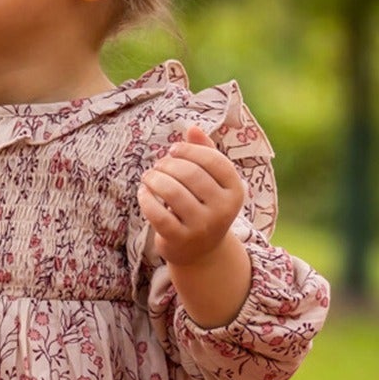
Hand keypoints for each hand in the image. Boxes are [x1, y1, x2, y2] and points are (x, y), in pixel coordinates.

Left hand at [137, 124, 244, 264]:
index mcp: (235, 190)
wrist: (201, 251)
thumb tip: (192, 128)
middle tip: (157, 166)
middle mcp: (223, 210)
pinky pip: (158, 213)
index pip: (213, 159)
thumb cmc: (203, 205)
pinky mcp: (180, 239)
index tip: (173, 150)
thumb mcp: (211, 181)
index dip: (189, 150)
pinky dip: (146, 199)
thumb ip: (205, 152)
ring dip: (154, 179)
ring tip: (148, 177)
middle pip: (190, 173)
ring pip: (172, 192)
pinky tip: (143, 193)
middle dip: (168, 164)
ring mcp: (203, 227)